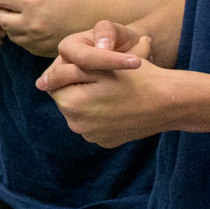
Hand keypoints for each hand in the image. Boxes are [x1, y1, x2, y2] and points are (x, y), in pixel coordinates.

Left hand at [0, 0, 94, 58]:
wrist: (95, 16)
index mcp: (32, 3)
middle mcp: (31, 24)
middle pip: (1, 18)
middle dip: (6, 10)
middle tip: (19, 6)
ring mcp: (35, 40)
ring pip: (9, 33)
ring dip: (13, 25)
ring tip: (28, 16)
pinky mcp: (40, 50)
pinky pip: (22, 43)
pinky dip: (24, 35)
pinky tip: (37, 27)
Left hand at [38, 22, 171, 148]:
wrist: (170, 102)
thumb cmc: (135, 76)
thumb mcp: (98, 66)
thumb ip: (65, 72)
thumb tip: (39, 83)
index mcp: (72, 105)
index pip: (56, 83)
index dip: (70, 70)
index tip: (89, 66)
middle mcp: (78, 126)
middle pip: (67, 99)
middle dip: (78, 86)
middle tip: (103, 77)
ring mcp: (92, 137)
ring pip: (80, 111)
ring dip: (89, 99)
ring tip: (113, 89)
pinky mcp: (106, 142)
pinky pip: (95, 123)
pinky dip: (101, 113)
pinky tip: (119, 104)